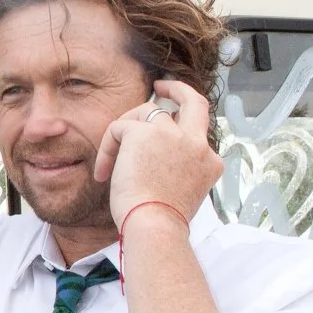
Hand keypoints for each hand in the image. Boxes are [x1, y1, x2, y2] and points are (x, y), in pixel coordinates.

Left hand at [92, 78, 222, 224]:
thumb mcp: (181, 193)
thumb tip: (153, 159)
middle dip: (178, 88)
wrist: (155, 226)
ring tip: (112, 157)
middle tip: (160, 85)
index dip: (179, 130)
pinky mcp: (144, 133)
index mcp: (209, 161)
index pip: (196, 134)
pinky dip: (107, 148)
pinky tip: (103, 173)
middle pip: (194, 101)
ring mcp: (173, 135)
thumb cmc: (161, 221)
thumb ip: (177, 170)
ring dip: (127, 128)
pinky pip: (119, 127)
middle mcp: (197, 144)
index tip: (169, 126)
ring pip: (148, 110)